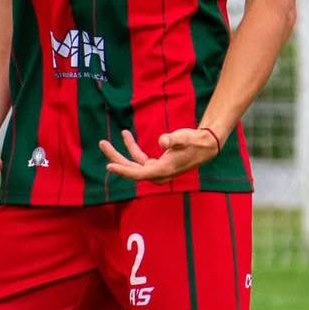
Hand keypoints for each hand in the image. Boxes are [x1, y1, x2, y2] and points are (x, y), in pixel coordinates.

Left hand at [99, 128, 219, 183]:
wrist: (205, 147)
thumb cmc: (195, 142)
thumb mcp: (185, 138)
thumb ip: (174, 139)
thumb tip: (162, 141)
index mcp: (163, 170)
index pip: (138, 173)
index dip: (123, 171)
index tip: (109, 166)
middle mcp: (158, 173)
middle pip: (131, 169)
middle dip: (115, 158)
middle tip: (102, 144)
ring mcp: (156, 169)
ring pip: (133, 164)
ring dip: (120, 153)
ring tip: (105, 142)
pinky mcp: (157, 164)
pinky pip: (139, 158)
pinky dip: (132, 148)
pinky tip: (126, 136)